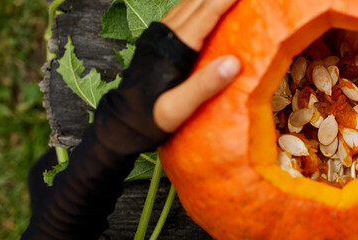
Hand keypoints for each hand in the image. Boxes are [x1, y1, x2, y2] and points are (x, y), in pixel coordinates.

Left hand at [154, 0, 240, 132]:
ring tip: (228, 0)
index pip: (207, 13)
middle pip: (198, 2)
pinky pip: (182, 12)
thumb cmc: (152, 117)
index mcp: (175, 48)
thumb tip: (234, 62)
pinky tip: (208, 7)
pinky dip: (200, 4)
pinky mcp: (158, 39)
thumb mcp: (178, 108)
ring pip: (189, 4)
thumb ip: (204, 85)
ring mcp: (160, 35)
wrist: (123, 121)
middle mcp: (166, 35)